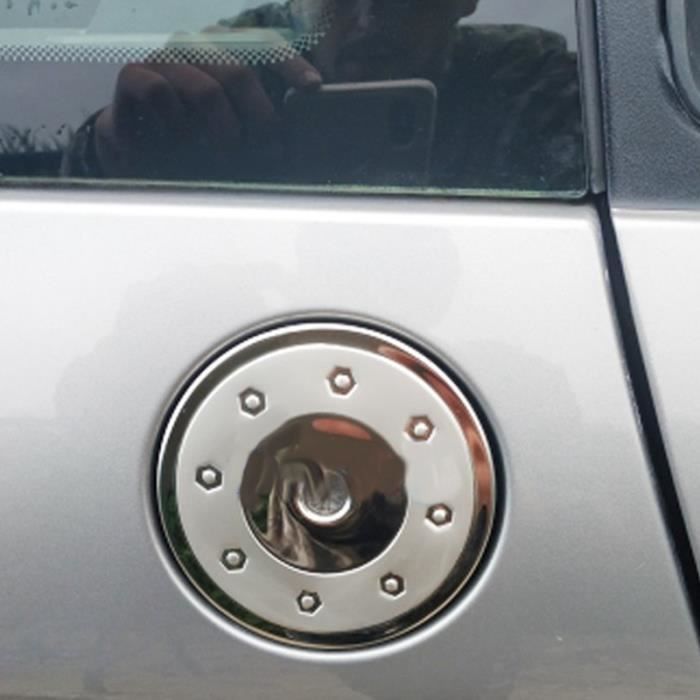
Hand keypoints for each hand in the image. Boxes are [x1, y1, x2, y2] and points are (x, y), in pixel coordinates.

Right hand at [94, 49, 321, 177]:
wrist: (140, 151)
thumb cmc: (199, 140)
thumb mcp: (241, 131)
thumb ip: (268, 124)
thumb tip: (299, 133)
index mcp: (230, 51)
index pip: (265, 45)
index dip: (291, 65)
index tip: (313, 89)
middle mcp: (200, 46)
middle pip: (240, 72)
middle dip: (262, 120)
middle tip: (271, 153)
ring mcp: (166, 58)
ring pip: (205, 90)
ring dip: (224, 133)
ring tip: (227, 158)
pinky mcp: (134, 75)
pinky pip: (159, 94)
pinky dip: (176, 125)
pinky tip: (180, 143)